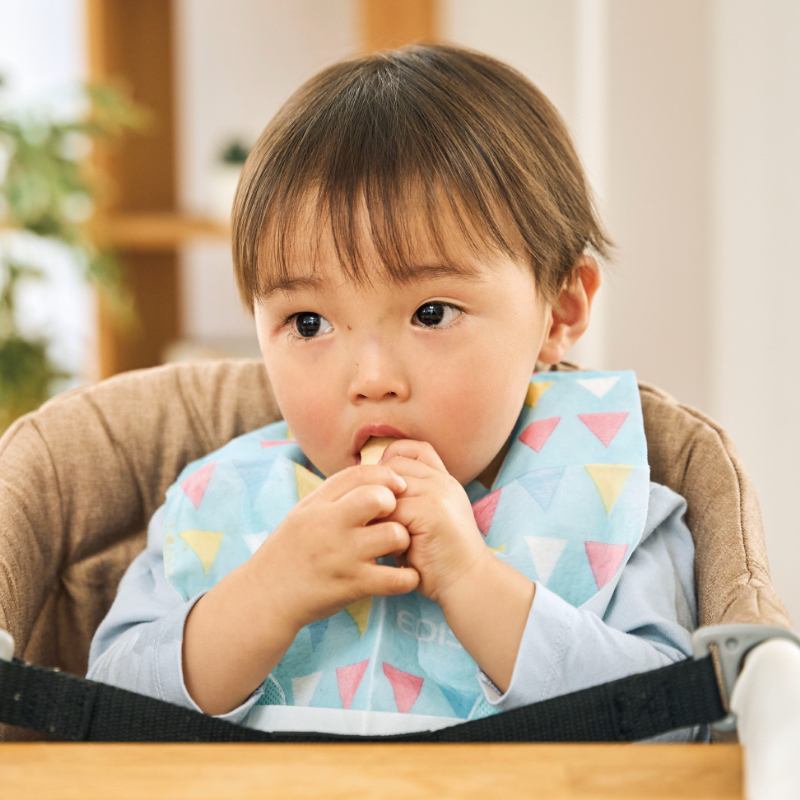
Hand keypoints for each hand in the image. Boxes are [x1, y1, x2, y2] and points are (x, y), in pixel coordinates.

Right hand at [248, 464, 419, 632]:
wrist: (265, 597)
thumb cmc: (289, 552)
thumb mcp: (303, 513)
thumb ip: (333, 496)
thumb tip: (370, 479)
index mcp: (316, 504)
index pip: (359, 474)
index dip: (385, 475)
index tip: (397, 486)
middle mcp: (329, 525)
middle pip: (378, 498)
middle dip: (395, 504)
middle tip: (394, 518)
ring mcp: (342, 555)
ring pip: (394, 535)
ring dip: (403, 541)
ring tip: (396, 549)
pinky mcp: (352, 585)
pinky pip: (396, 578)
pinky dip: (408, 578)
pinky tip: (404, 576)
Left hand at [377, 440, 487, 604]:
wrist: (467, 583)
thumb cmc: (437, 559)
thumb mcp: (422, 523)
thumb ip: (404, 503)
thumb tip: (363, 493)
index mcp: (444, 481)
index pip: (414, 449)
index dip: (391, 460)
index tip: (378, 486)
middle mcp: (443, 482)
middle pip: (396, 465)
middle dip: (376, 486)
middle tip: (368, 514)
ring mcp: (439, 494)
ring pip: (390, 487)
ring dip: (376, 508)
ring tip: (372, 530)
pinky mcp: (432, 511)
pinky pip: (392, 509)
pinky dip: (381, 525)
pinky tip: (381, 543)